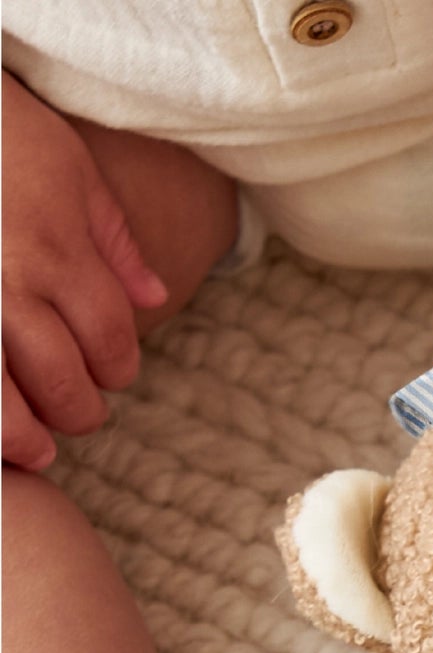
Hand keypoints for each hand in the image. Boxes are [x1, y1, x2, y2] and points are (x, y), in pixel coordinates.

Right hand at [3, 72, 167, 469]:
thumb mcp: (66, 165)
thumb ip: (113, 240)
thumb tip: (156, 300)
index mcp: (55, 249)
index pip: (109, 340)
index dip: (117, 367)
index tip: (113, 374)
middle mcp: (6, 280)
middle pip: (59, 378)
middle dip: (77, 408)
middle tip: (79, 414)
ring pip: (0, 396)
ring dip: (21, 433)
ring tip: (35, 448)